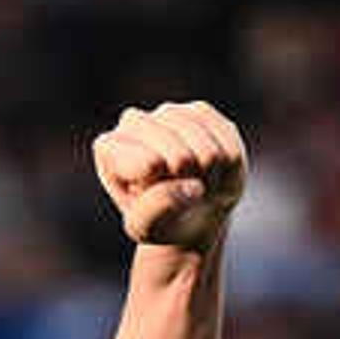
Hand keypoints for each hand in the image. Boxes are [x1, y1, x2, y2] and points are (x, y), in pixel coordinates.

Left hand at [91, 101, 246, 253]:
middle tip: (181, 196)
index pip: (150, 164)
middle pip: (182, 158)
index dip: (165, 191)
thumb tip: (192, 188)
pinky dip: (228, 172)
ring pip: (210, 153)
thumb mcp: (145, 227)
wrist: (185, 215)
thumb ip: (155, 210)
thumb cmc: (157, 221)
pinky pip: (230, 147)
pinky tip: (212, 173)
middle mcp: (135, 121)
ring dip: (210, 182)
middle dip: (190, 188)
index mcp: (110, 148)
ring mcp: (169, 112)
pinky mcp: (201, 111)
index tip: (155, 201)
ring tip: (197, 187)